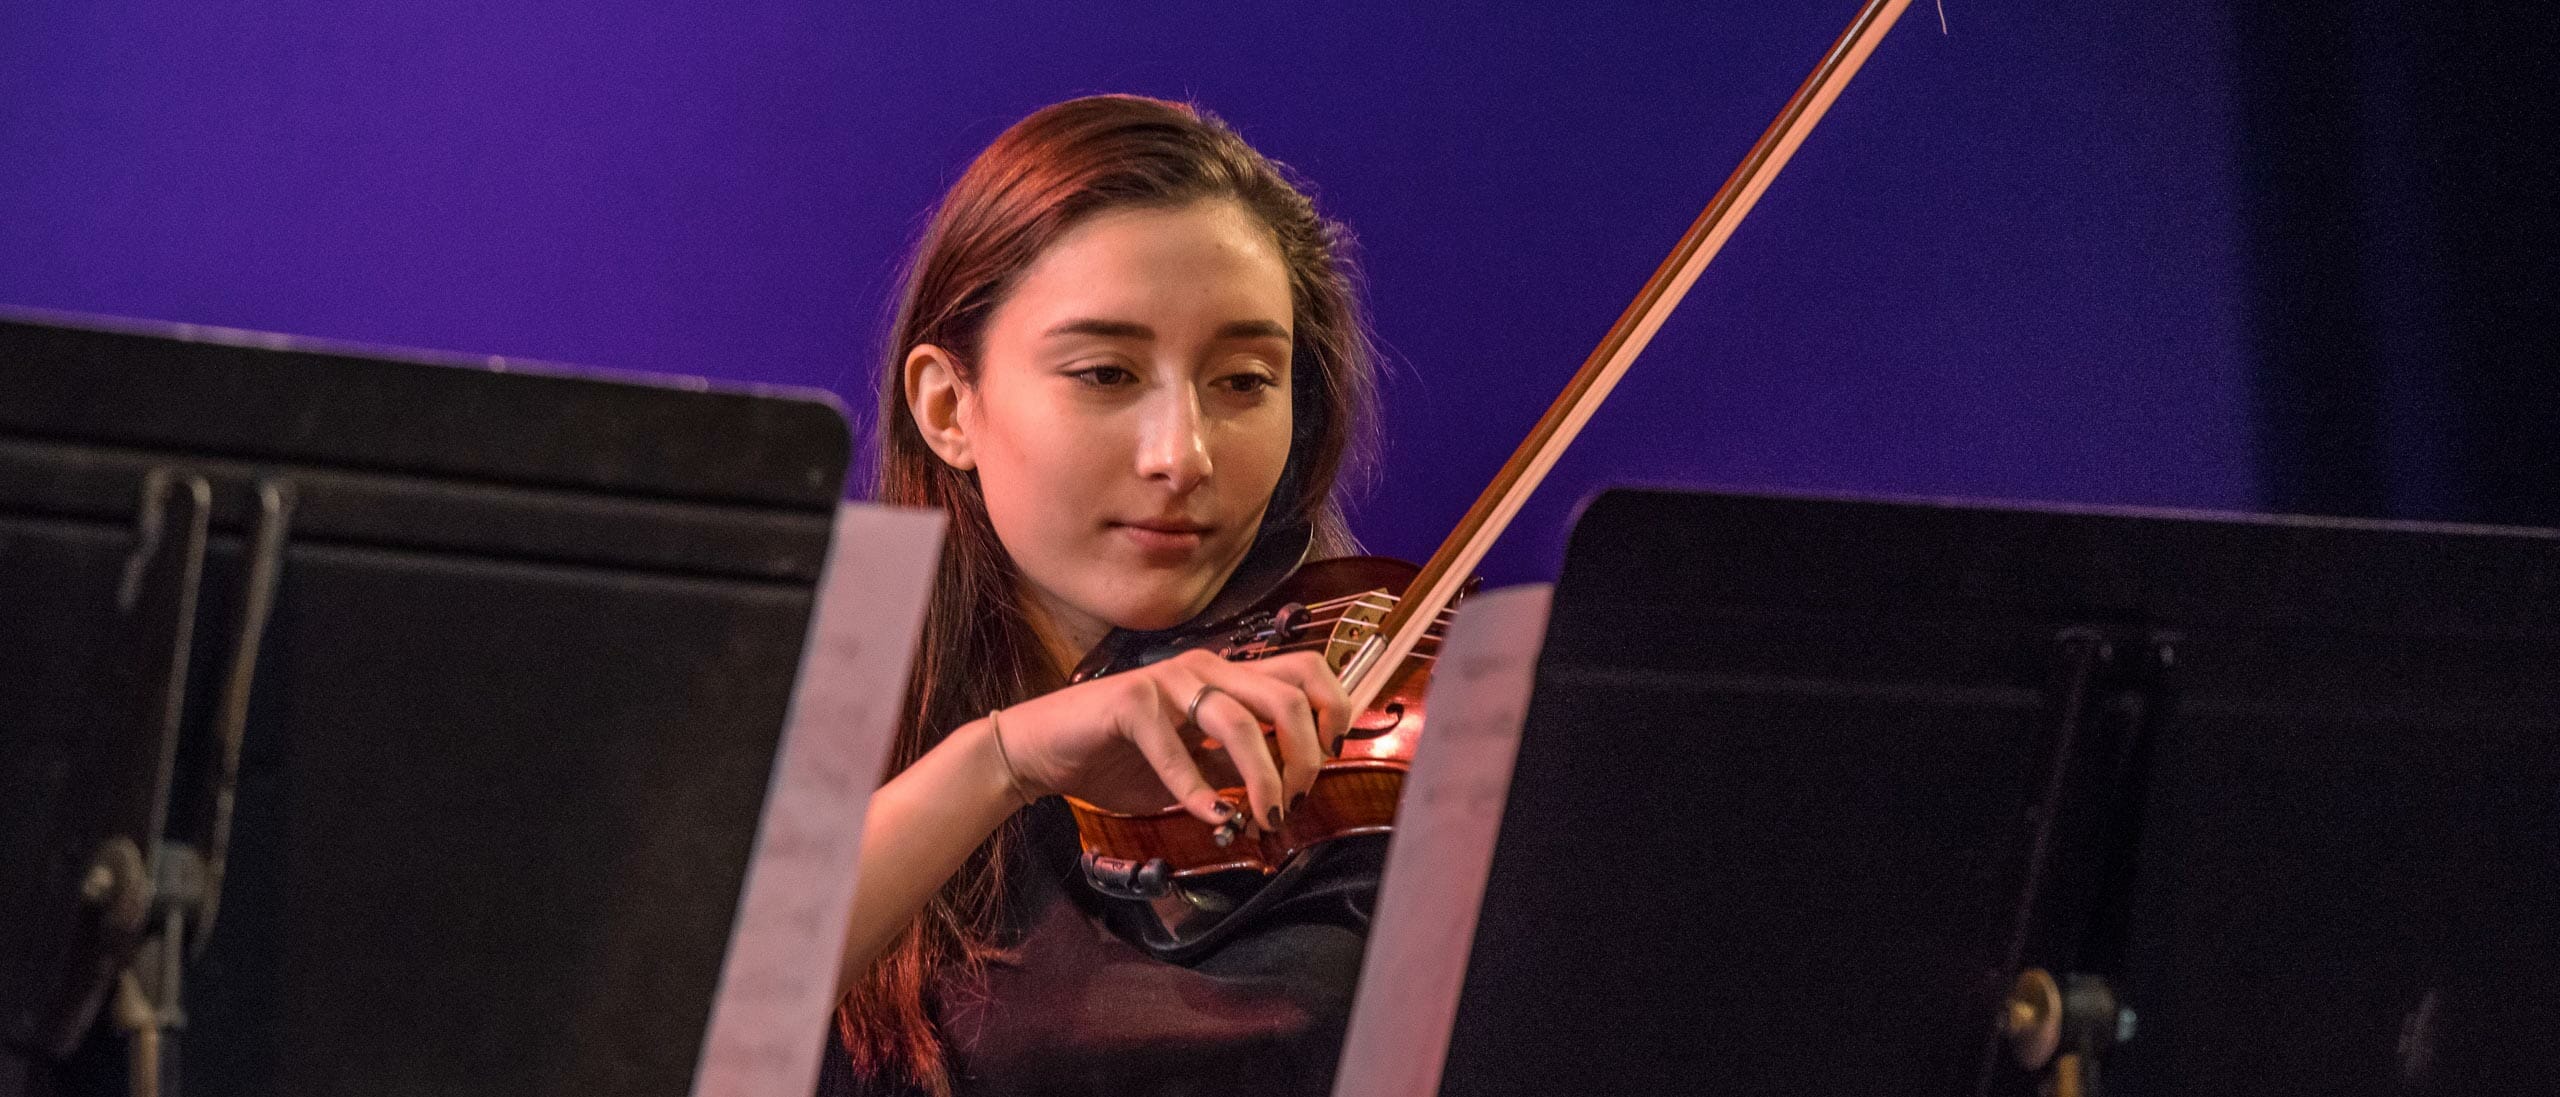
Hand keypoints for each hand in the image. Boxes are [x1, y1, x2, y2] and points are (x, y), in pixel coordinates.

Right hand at [995, 649, 1350, 834]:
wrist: (1044, 751)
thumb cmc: (1120, 757)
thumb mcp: (1196, 762)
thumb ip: (1238, 765)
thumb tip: (1289, 793)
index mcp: (1227, 676)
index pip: (1307, 671)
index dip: (1334, 712)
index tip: (1331, 760)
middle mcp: (1204, 668)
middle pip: (1288, 695)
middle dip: (1305, 756)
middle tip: (1295, 801)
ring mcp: (1167, 681)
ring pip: (1240, 721)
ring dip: (1262, 778)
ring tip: (1263, 818)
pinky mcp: (1130, 703)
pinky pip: (1176, 749)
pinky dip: (1200, 792)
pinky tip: (1211, 818)